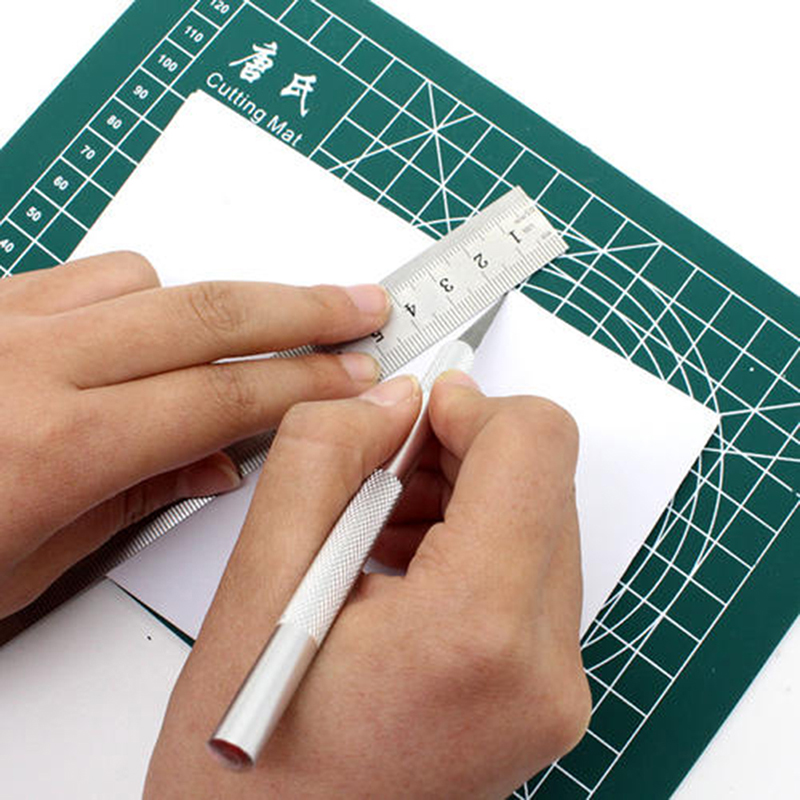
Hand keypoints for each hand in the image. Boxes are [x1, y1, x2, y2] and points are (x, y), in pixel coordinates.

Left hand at [0, 252, 388, 617]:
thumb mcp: (30, 566)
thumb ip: (133, 503)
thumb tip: (212, 466)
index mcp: (55, 447)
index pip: (223, 398)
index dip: (306, 384)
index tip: (355, 377)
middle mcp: (31, 365)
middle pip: (210, 314)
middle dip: (304, 309)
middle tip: (360, 307)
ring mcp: (8, 321)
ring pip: (152, 281)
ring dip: (217, 307)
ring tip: (255, 333)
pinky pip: (92, 273)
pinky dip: (142, 292)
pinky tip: (156, 326)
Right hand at [145, 371, 589, 798]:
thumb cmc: (251, 776)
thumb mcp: (257, 589)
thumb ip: (323, 461)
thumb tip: (391, 403)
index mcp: (476, 631)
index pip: (537, 445)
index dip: (474, 407)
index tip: (419, 416)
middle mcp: (543, 671)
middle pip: (544, 483)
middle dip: (462, 455)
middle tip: (381, 475)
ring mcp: (554, 695)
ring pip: (540, 526)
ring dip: (465, 503)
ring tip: (376, 536)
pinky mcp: (544, 702)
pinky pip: (531, 580)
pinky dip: (474, 550)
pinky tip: (402, 573)